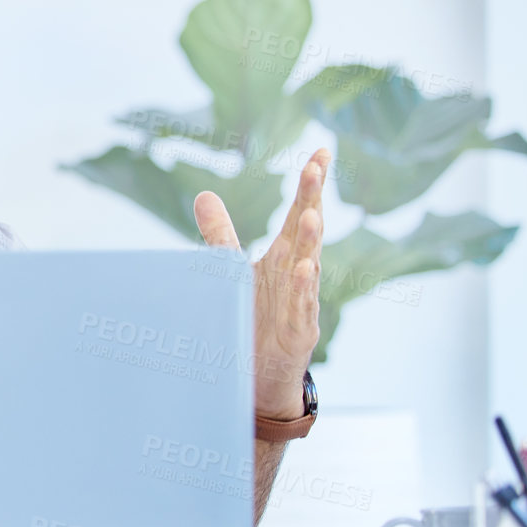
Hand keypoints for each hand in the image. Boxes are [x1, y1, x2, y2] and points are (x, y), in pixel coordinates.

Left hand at [192, 149, 327, 420]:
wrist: (260, 376)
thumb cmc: (255, 318)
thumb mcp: (234, 270)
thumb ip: (221, 234)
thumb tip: (204, 193)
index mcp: (284, 256)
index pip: (301, 212)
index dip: (311, 184)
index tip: (322, 150)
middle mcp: (297, 274)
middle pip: (307, 231)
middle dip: (312, 199)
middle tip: (317, 166)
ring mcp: (301, 303)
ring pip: (309, 268)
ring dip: (310, 241)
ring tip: (312, 213)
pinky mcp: (298, 332)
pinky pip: (302, 307)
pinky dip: (303, 289)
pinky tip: (305, 268)